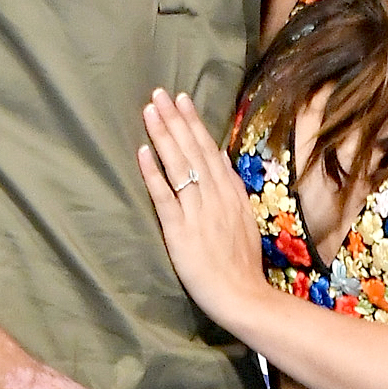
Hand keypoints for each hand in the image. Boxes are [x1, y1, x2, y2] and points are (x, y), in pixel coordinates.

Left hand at [138, 89, 267, 330]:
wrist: (242, 295)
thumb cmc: (242, 263)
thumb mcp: (244, 218)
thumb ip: (231, 188)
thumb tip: (221, 159)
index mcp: (230, 193)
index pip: (209, 150)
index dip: (193, 123)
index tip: (181, 100)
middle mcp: (215, 196)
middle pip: (192, 150)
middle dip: (175, 119)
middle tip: (159, 93)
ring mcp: (198, 211)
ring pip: (179, 166)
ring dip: (164, 136)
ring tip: (150, 111)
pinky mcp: (181, 230)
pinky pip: (165, 196)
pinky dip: (153, 173)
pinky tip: (143, 152)